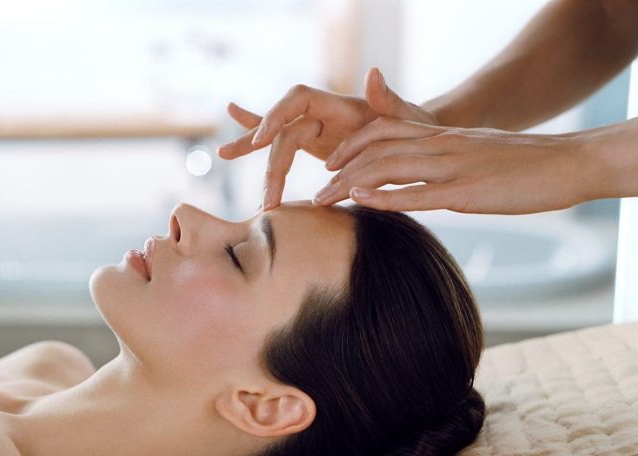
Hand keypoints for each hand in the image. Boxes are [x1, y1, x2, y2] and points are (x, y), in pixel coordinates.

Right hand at [217, 68, 437, 209]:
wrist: (414, 138)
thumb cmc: (413, 128)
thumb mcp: (406, 118)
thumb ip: (388, 100)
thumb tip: (373, 73)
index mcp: (338, 104)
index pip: (298, 100)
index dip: (277, 117)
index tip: (262, 142)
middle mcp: (320, 113)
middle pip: (283, 133)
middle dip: (272, 165)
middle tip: (268, 199)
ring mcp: (312, 127)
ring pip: (275, 141)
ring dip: (251, 152)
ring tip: (224, 154)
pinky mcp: (309, 141)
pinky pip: (277, 141)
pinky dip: (252, 142)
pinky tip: (227, 147)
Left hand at [314, 118, 590, 214]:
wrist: (569, 162)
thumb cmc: (523, 164)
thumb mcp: (476, 154)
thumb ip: (446, 162)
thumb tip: (423, 181)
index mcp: (443, 137)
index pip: (384, 131)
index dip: (352, 146)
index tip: (329, 165)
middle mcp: (441, 146)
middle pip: (376, 150)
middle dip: (339, 170)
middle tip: (314, 193)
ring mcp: (453, 166)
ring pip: (389, 167)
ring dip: (350, 184)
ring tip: (323, 200)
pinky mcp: (467, 191)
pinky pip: (418, 192)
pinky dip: (385, 197)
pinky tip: (361, 201)